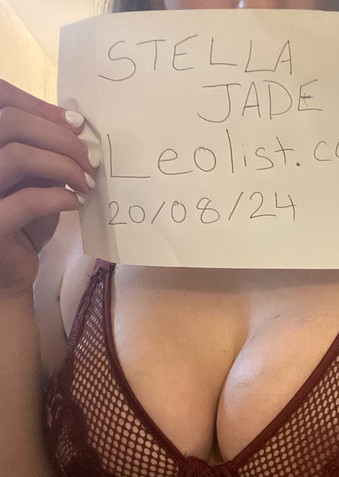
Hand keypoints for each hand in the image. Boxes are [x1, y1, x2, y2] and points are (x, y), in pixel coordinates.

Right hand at [0, 79, 98, 295]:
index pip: (1, 101)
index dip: (39, 105)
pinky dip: (59, 198)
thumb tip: (74, 124)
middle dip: (60, 136)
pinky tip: (76, 203)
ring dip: (64, 165)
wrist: (9, 274)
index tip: (76, 124)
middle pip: (11, 122)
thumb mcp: (33, 180)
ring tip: (87, 182)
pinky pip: (27, 201)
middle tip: (91, 158)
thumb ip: (43, 152)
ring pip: (19, 155)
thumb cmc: (22, 224)